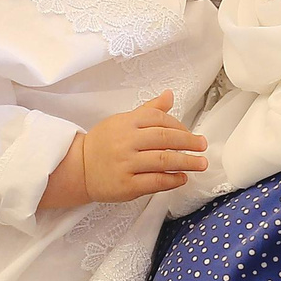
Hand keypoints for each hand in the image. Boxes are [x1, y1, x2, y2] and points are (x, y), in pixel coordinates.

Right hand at [80, 93, 207, 204]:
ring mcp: (126, 164)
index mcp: (126, 123)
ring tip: (200, 163)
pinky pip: (155, 182)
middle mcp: (126, 142)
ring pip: (162, 160)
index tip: (190, 133)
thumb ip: (148, 110)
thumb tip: (169, 95)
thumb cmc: (103, 144)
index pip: (159, 119)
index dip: (179, 126)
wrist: (78, 168)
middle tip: (202, 146)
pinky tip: (182, 178)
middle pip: (164, 138)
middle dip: (188, 142)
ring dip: (186, 162)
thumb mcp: (122, 121)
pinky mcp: (126, 185)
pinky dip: (172, 180)